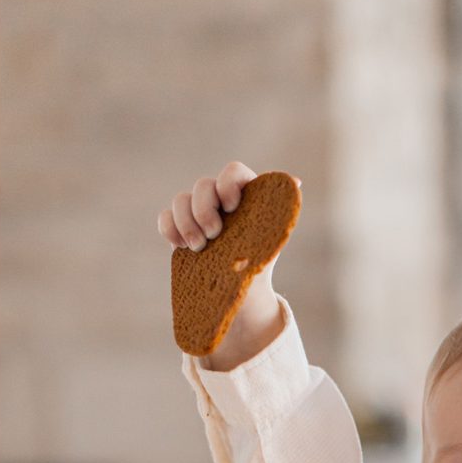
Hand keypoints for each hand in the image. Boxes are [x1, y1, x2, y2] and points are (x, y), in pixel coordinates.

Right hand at [158, 160, 290, 369]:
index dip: (227, 185)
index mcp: (244, 193)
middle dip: (204, 210)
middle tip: (214, 236)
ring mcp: (197, 212)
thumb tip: (296, 182)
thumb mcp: (274, 237)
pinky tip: (180, 247)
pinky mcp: (180, 229)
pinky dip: (169, 229)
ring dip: (186, 223)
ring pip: (180, 200)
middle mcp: (218, 197)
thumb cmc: (261, 260)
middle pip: (202, 185)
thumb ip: (280, 209)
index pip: (232, 171)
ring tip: (198, 248)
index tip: (231, 208)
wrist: (242, 291)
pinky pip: (165, 218)